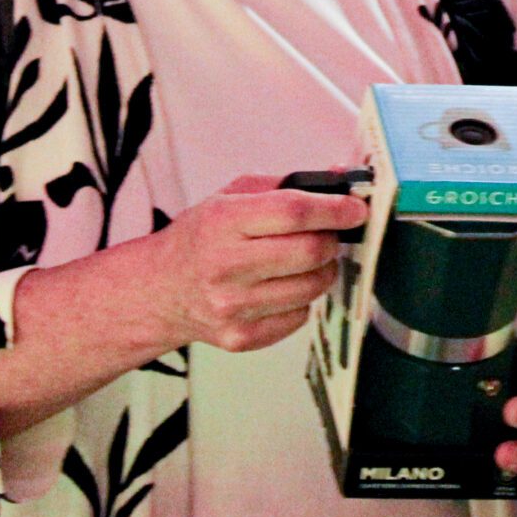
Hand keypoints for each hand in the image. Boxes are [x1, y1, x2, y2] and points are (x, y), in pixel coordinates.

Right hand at [142, 174, 366, 351]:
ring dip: (322, 271)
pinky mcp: (241, 337)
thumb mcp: (230, 197)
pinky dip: (302, 300)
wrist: (159, 291)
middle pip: (310, 252)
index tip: (356, 209)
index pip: (294, 213)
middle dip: (331, 241)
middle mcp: (226, 266)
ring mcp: (233, 307)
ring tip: (306, 262)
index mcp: (223, 222)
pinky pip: (299, 317)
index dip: (334, 209)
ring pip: (311, 287)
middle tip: (328, 236)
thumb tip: (342, 180)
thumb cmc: (200, 238)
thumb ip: (284, 186)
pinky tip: (283, 287)